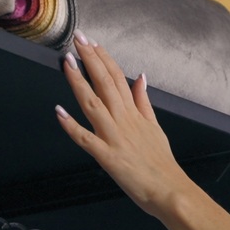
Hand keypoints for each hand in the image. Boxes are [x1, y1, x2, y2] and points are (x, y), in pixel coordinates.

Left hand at [55, 32, 196, 216]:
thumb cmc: (162, 164)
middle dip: (89, 59)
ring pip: (93, 104)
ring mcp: (114, 137)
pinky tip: (59, 111)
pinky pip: (86, 139)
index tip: (92, 42)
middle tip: (77, 38)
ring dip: (78, 82)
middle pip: (105, 83)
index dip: (103, 58)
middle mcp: (123, 120)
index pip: (117, 77)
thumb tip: (140, 77)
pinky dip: (71, 125)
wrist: (170, 191)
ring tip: (66, 62)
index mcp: (134, 113)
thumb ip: (144, 102)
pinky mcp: (107, 157)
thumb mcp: (155, 127)